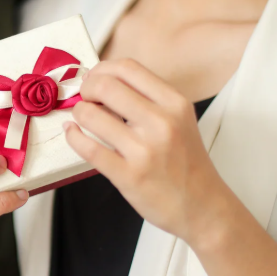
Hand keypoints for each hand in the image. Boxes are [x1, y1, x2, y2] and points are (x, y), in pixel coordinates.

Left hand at [63, 59, 235, 245]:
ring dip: (79, 112)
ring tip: (81, 118)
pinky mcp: (128, 175)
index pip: (127, 68)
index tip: (94, 79)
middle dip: (86, 89)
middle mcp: (161, 122)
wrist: (204, 207)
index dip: (101, 70)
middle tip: (85, 98)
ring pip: (91, 115)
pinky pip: (88, 148)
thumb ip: (147, 100)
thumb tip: (102, 82)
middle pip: (106, 85)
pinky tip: (73, 133)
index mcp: (175, 103)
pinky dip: (73, 136)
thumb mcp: (179, 120)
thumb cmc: (186, 162)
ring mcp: (144, 150)